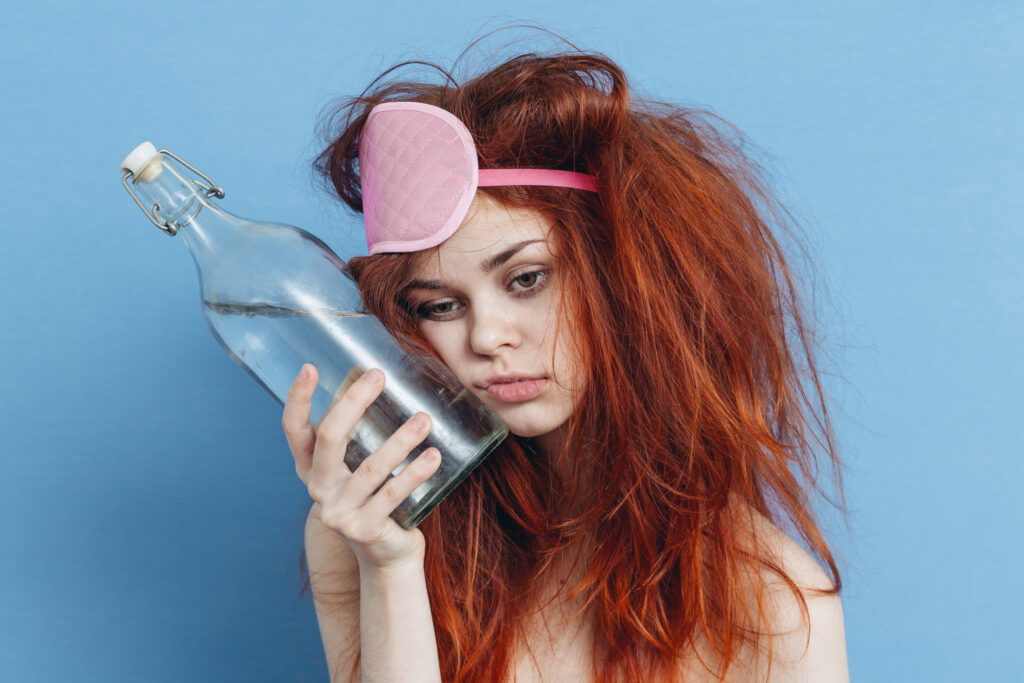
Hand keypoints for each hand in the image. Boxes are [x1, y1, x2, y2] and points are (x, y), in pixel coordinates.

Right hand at [282, 363, 441, 568]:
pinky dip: (415, 474)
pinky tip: (433, 456)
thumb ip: (358, 434)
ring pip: (370, 468)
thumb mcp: (357, 466)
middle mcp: (318, 488)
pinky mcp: (364, 529)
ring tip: (424, 419)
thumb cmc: (374, 497)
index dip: (298, 399)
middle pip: (330, 438)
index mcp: (311, 468)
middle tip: (378, 376)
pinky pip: (393, 495)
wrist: (386, 555)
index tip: (309, 368)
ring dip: (400, 440)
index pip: (294, 430)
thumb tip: (374, 378)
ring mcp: (339, 511)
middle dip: (354, 403)